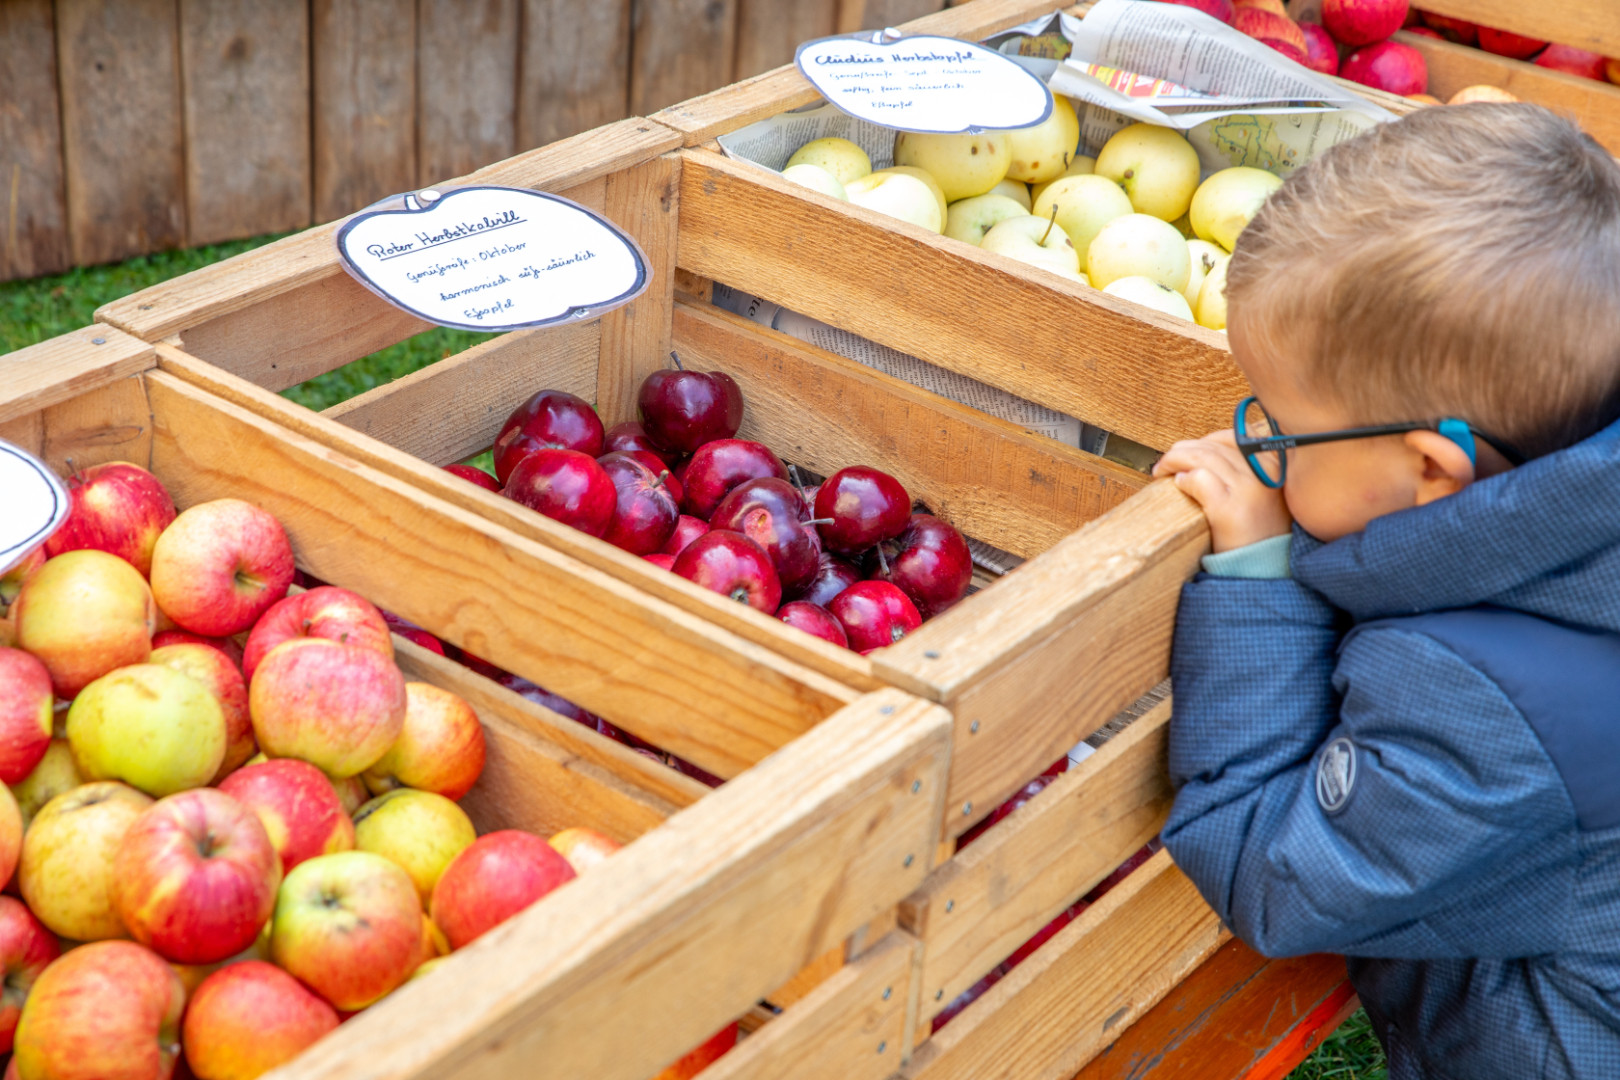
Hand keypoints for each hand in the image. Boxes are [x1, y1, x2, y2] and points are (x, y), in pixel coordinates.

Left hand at [1153, 430, 1292, 551]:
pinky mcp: (1229, 508)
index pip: (1235, 436)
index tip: (1191, 449)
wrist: (1265, 568)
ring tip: (1162, 470)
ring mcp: (1248, 489)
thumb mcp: (1263, 493)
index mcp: (1274, 465)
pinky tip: (1177, 485)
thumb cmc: (1260, 532)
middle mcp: (1264, 472)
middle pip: (1214, 446)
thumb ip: (1245, 470)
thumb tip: (1205, 450)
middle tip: (1166, 461)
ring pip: (1201, 457)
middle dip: (1184, 449)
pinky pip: (1198, 479)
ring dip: (1174, 460)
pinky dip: (1183, 479)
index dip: (1207, 440)